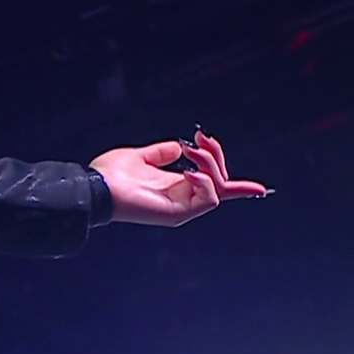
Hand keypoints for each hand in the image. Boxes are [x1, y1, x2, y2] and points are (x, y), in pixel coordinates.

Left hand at [89, 127, 268, 227]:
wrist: (93, 187)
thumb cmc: (109, 174)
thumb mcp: (140, 156)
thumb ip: (162, 152)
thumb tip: (179, 145)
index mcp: (175, 187)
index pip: (215, 189)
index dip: (238, 188)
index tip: (260, 187)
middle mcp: (182, 199)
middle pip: (220, 181)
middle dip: (215, 156)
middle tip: (199, 139)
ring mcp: (180, 208)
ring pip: (217, 188)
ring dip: (210, 165)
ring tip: (191, 151)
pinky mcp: (176, 214)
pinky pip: (207, 199)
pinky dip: (205, 181)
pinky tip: (188, 170)